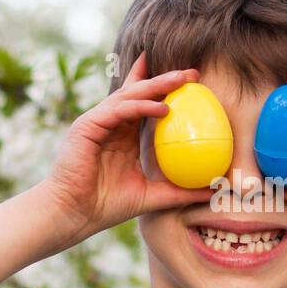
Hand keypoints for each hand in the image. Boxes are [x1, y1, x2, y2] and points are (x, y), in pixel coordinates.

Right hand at [44, 52, 212, 241]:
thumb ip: (180, 191)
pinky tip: (163, 108)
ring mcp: (97, 122)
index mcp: (122, 135)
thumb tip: (213, 190)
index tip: (192, 82)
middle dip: (165, 80)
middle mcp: (110, 124)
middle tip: (192, 73)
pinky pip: (118, 110)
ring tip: (182, 79)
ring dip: (157, 85)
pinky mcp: (87, 126)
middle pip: (139, 93)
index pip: (145, 105)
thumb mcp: (152, 196)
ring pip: (130, 95)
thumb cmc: (106, 206)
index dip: (164, 90)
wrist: (73, 214)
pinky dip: (140, 106)